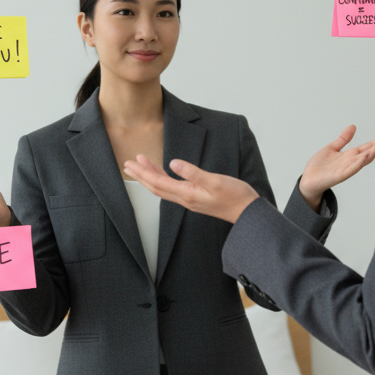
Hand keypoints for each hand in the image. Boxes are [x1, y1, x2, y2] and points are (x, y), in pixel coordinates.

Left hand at [122, 155, 259, 223]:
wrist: (247, 212)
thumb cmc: (235, 196)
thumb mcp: (215, 181)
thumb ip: (193, 173)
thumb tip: (173, 163)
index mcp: (187, 194)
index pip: (159, 182)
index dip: (143, 172)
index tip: (131, 163)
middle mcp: (185, 199)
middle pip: (156, 187)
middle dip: (141, 175)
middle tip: (127, 164)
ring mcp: (190, 200)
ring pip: (164, 188)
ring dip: (151, 176)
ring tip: (141, 164)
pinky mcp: (196, 198)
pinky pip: (173, 189)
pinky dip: (164, 179)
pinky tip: (163, 172)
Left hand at [298, 125, 374, 209]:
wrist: (309, 181)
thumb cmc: (320, 167)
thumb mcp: (332, 148)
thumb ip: (343, 139)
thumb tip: (353, 127)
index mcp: (350, 155)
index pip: (368, 146)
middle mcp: (352, 161)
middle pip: (370, 150)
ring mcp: (347, 168)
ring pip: (365, 158)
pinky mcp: (340, 175)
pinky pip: (352, 168)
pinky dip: (359, 162)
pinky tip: (366, 155)